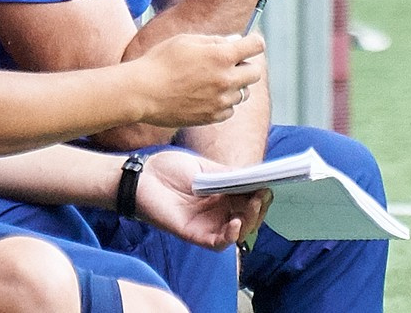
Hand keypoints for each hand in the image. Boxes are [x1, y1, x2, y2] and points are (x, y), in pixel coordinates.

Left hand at [133, 150, 269, 249]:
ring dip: (249, 221)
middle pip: (248, 217)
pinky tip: (234, 224)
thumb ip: (227, 175)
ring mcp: (207, 224)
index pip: (249, 198)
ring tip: (252, 205)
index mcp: (222, 194)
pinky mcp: (194, 234)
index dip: (261, 193)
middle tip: (262, 194)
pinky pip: (218, 243)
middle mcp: (218, 211)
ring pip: (238, 232)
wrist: (141, 176)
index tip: (269, 183)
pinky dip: (230, 236)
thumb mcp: (202, 167)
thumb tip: (253, 177)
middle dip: (259, 207)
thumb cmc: (168, 169)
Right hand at [135, 33, 263, 127]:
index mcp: (221, 56)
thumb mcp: (186, 40)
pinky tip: (205, 96)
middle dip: (245, 65)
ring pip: (243, 93)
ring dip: (233, 85)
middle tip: (227, 64)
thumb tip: (234, 42)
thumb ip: (215, 40)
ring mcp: (220, 101)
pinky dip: (223, 102)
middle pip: (255, 72)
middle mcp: (226, 80)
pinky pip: (230, 109)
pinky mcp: (212, 117)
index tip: (248, 44)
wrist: (142, 93)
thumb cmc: (160, 62)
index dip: (253, 42)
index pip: (256, 46)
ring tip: (210, 81)